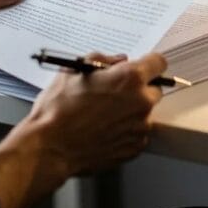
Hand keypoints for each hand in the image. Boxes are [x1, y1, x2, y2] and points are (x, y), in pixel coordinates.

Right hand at [0, 53, 167, 207]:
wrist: (49, 147)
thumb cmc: (58, 109)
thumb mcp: (74, 70)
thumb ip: (102, 60)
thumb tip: (118, 61)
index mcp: (129, 78)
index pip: (158, 62)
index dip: (148, 63)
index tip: (142, 67)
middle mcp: (141, 102)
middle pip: (154, 89)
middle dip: (139, 89)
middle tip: (115, 93)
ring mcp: (139, 127)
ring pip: (145, 113)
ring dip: (131, 112)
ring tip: (103, 116)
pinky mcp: (134, 147)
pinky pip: (137, 134)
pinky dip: (126, 132)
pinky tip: (104, 131)